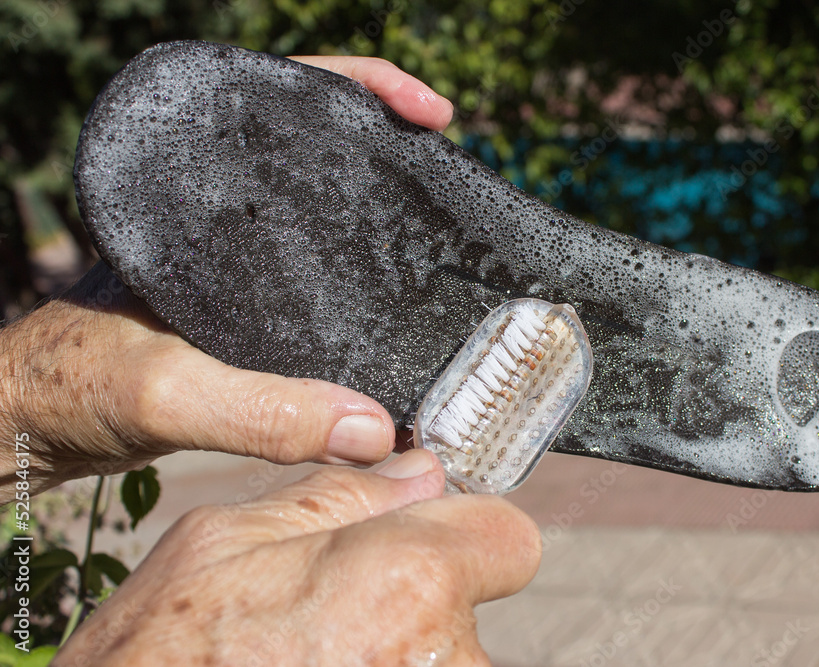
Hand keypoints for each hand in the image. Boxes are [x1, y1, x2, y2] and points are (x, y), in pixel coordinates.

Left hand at [0, 57, 452, 500]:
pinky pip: (321, 270)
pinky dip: (366, 274)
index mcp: (199, 197)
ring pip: (324, 210)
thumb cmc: (73, 387)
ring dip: (382, 208)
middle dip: (390, 146)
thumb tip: (375, 427)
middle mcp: (224, 214)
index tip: (432, 115)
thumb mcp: (164, 395)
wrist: (36, 424)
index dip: (365, 88)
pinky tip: (400, 299)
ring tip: (443, 224)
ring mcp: (239, 259)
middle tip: (450, 170)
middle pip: (321, 150)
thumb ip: (260, 413)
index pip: (288, 100)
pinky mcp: (248, 305)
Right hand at [53, 449, 541, 665]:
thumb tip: (418, 473)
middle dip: (423, 603)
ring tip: (312, 659)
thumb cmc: (156, 658)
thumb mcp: (220, 543)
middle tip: (333, 622)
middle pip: (473, 607)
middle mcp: (442, 658)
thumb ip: (337, 496)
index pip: (509, 538)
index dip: (465, 536)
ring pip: (447, 658)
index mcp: (407, 580)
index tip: (425, 551)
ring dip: (400, 655)